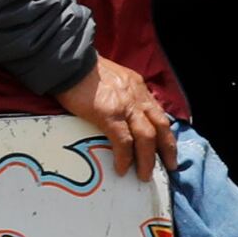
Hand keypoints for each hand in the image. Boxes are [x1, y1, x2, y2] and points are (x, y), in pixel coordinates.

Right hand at [53, 54, 174, 179]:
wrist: (68, 61)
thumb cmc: (82, 70)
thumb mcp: (111, 78)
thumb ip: (120, 93)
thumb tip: (116, 111)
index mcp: (137, 87)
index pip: (157, 112)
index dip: (164, 132)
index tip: (167, 146)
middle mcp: (137, 96)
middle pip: (161, 126)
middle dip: (168, 149)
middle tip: (169, 166)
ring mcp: (125, 106)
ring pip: (147, 137)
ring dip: (148, 159)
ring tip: (145, 175)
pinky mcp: (110, 115)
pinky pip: (123, 141)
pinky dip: (125, 158)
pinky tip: (122, 169)